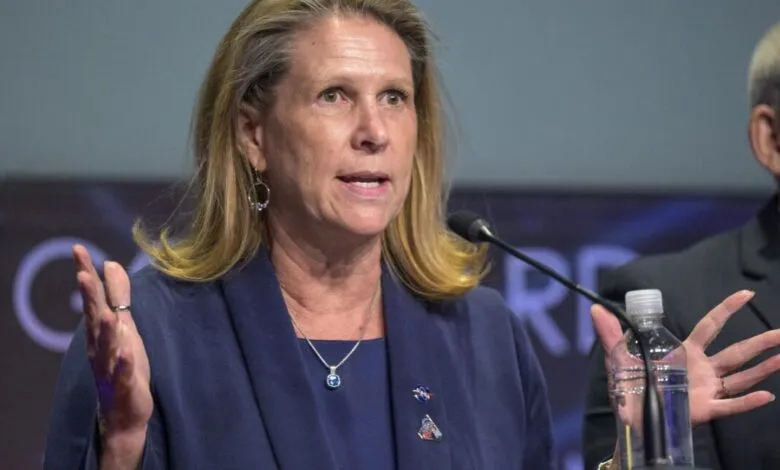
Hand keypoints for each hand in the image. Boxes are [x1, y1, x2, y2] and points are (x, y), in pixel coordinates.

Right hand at [73, 244, 151, 459]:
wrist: (125, 412)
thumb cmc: (123, 364)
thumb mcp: (125, 326)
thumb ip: (118, 296)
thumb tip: (111, 264)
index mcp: (101, 331)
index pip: (93, 298)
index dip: (86, 274)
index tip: (79, 250)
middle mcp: (100, 347)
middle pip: (94, 318)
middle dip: (89, 297)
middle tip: (82, 273)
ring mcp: (111, 367)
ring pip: (106, 346)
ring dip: (105, 330)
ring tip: (106, 312)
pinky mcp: (125, 385)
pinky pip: (123, 373)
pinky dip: (124, 362)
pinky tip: (126, 351)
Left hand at [592, 290, 778, 427]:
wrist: (630, 420)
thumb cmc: (630, 387)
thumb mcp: (618, 358)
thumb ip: (611, 334)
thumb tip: (595, 309)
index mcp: (685, 352)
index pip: (710, 326)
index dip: (727, 309)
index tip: (746, 294)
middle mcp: (702, 369)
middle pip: (736, 352)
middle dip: (760, 342)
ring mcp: (706, 389)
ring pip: (741, 377)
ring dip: (764, 368)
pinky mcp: (703, 410)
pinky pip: (730, 405)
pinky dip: (748, 402)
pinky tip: (767, 396)